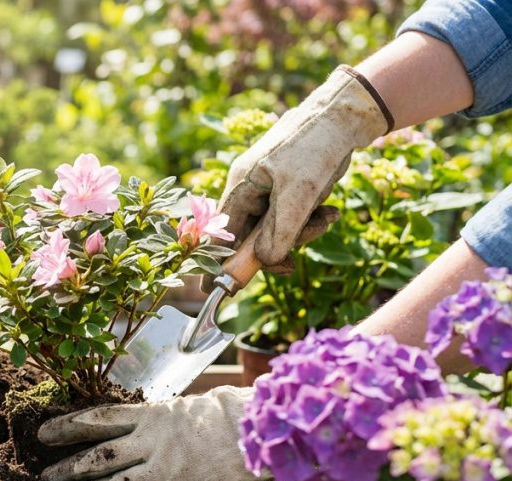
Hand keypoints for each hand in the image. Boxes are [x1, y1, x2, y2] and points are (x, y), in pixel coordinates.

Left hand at [38, 387, 267, 480]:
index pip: (99, 420)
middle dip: (67, 468)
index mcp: (152, 416)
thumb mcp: (188, 407)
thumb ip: (158, 422)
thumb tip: (135, 431)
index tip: (43, 434)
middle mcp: (151, 443)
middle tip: (44, 478)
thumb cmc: (230, 416)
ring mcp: (163, 471)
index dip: (67, 427)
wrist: (262, 436)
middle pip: (97, 456)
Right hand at [220, 65, 391, 269]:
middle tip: (296, 260)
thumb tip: (265, 262)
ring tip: (329, 217)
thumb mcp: (300, 193)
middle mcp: (250, 189)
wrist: (346, 114)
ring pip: (277, 229)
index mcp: (241, 186)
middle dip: (279, 246)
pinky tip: (332, 211)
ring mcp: (269, 189)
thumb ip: (281, 231)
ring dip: (303, 231)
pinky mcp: (289, 189)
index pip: (222, 233)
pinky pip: (294, 218)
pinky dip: (312, 220)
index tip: (211, 291)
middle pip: (252, 236)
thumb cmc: (316, 147)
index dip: (218, 262)